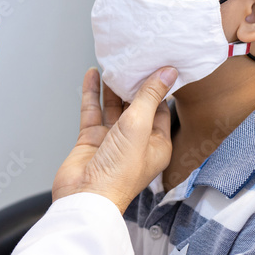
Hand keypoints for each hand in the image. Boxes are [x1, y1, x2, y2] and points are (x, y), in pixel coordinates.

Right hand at [52, 67, 176, 212]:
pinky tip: (92, 75)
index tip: (158, 64)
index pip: (161, 109)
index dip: (159, 87)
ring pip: (112, 107)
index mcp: (157, 144)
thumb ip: (150, 97)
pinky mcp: (91, 140)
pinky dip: (92, 93)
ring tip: (113, 63)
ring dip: (112, 87)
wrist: (86, 195)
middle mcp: (135, 142)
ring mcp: (111, 140)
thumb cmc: (118, 172)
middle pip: (136, 106)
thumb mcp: (140, 126)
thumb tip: (167, 72)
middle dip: (134, 84)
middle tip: (134, 59)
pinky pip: (92, 111)